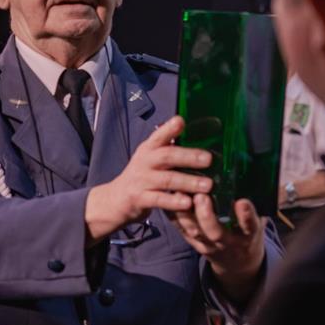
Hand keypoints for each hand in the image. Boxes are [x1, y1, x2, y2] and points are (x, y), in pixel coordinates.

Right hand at [85, 116, 212, 241]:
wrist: (116, 199)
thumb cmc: (142, 176)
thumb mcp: (151, 157)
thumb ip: (169, 147)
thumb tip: (194, 132)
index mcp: (149, 149)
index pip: (159, 135)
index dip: (169, 128)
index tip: (181, 121)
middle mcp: (145, 162)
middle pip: (167, 156)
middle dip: (188, 156)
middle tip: (209, 159)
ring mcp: (141, 180)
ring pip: (167, 180)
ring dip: (188, 181)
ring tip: (207, 185)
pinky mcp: (139, 199)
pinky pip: (159, 200)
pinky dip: (173, 201)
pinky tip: (188, 203)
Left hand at [171, 194, 265, 304]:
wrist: (238, 264)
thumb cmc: (249, 235)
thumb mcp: (259, 224)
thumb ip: (257, 206)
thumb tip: (261, 180)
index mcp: (249, 236)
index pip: (250, 226)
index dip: (246, 215)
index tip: (242, 202)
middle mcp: (228, 242)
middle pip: (215, 232)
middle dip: (207, 215)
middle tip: (202, 196)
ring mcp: (209, 245)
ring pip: (195, 231)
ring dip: (186, 214)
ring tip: (180, 193)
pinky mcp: (194, 244)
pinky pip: (182, 231)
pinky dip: (174, 216)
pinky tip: (168, 200)